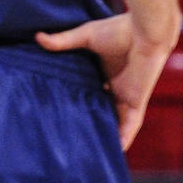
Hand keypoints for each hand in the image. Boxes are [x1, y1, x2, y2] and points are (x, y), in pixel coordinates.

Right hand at [36, 14, 172, 149]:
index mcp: (104, 72)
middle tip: (70, 136)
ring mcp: (126, 96)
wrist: (144, 32)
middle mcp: (115, 87)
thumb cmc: (118, 30)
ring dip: (106, 134)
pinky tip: (114, 152)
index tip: (61, 111)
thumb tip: (37, 37)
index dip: (78, 101)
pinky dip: (122, 138)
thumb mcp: (86, 36)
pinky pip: (129, 126)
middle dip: (89, 120)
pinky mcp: (135, 102)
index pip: (89, 91)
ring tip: (89, 152)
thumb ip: (63, 41)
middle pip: (100, 109)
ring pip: (114, 121)